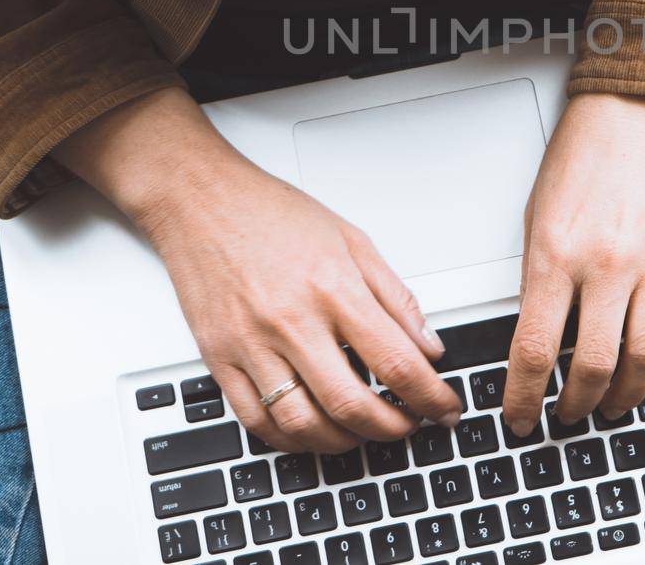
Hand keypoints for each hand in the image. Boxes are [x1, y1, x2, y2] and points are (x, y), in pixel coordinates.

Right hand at [55, 88, 462, 453]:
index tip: (445, 408)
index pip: (395, 362)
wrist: (199, 200)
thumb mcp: (352, 239)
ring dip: (344, 442)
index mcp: (332, 287)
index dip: (430, 397)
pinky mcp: (219, 358)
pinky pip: (255, 422)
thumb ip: (394, 296)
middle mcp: (291, 321)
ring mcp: (251, 344)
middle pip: (352, 404)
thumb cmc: (272, 213)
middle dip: (393, 428)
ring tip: (364, 431)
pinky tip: (313, 431)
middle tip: (409, 425)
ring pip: (302, 424)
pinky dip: (291, 440)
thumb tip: (428, 346)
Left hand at [502, 92, 644, 435]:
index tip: (519, 417)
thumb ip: (540, 279)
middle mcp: (606, 263)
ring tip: (611, 404)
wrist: (638, 107)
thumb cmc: (583, 155)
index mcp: (555, 253)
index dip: (523, 397)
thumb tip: (539, 340)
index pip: (533, 349)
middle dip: (576, 405)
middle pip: (593, 365)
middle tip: (567, 415)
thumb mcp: (538, 217)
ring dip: (626, 395)